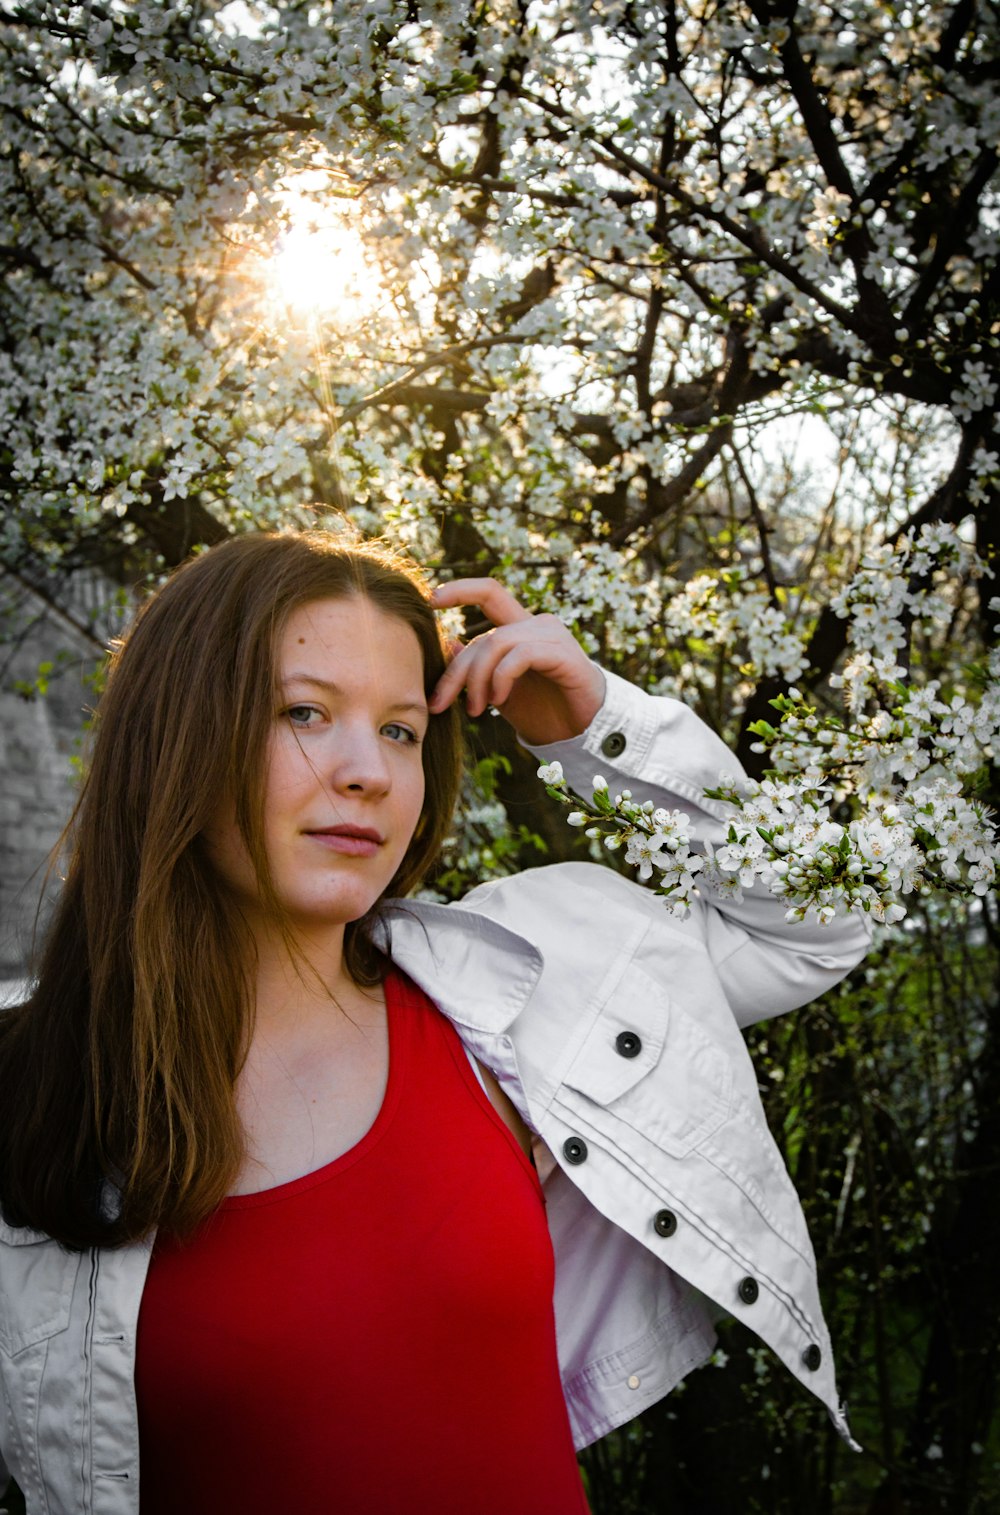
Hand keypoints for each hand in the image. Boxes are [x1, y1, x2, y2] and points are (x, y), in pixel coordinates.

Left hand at [428, 578, 604, 745]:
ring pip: (496, 644)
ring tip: (474, 709)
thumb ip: (476, 666)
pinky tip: (497, 701)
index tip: (429, 600)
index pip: (489, 593)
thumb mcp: (498, 689)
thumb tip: (447, 642)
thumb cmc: (543, 709)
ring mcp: (552, 636)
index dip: (460, 590)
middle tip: (438, 704)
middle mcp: (536, 624)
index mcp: (520, 628)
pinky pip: (519, 656)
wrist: (582, 731)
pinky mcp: (563, 653)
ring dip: (476, 680)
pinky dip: (501, 678)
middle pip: (483, 636)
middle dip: (455, 672)